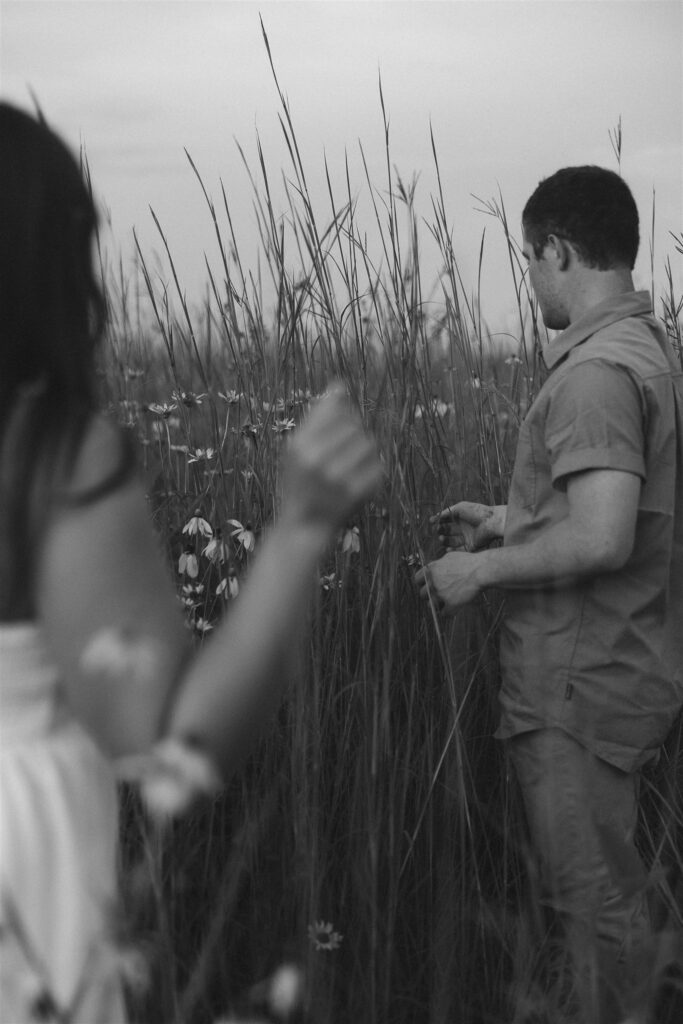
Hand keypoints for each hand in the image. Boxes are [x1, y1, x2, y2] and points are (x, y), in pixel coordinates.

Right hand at [282, 384, 382, 536]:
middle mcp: (316, 460)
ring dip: (366, 453)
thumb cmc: (301, 482)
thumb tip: (340, 383)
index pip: (337, 410)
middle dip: (355, 435)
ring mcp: (336, 478)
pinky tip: (359, 480)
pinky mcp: (355, 494)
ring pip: (370, 444)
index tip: (339, 432)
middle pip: (355, 426)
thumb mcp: (298, 447)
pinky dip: (373, 472)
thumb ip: (318, 416)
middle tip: (345, 454)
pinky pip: (378, 467)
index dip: (344, 416)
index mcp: (299, 445)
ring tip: (352, 466)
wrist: (303, 527)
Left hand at [414, 551, 482, 613]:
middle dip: (430, 595)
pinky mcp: (450, 604)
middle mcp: (432, 582)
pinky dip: (449, 612)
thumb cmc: (468, 562)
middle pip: (422, 594)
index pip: (417, 580)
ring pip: (431, 605)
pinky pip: (443, 614)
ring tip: (448, 600)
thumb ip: (438, 565)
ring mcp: (440, 594)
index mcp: (431, 570)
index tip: (429, 586)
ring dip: (438, 604)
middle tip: (441, 594)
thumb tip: (433, 569)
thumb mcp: (449, 557)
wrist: (481, 570)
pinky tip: (455, 607)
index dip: (423, 584)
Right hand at [431, 501, 505, 551]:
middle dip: (441, 530)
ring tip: (441, 538)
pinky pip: (460, 550)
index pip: (446, 520)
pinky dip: (453, 551)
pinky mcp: (471, 546)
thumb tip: (436, 517)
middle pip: (448, 530)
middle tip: (438, 530)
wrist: (490, 522)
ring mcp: (467, 536)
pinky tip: (447, 549)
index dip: (438, 521)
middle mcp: (463, 527)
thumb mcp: (459, 508)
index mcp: (460, 517)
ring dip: (445, 540)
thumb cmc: (475, 512)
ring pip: (452, 541)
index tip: (431, 522)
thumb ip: (446, 512)